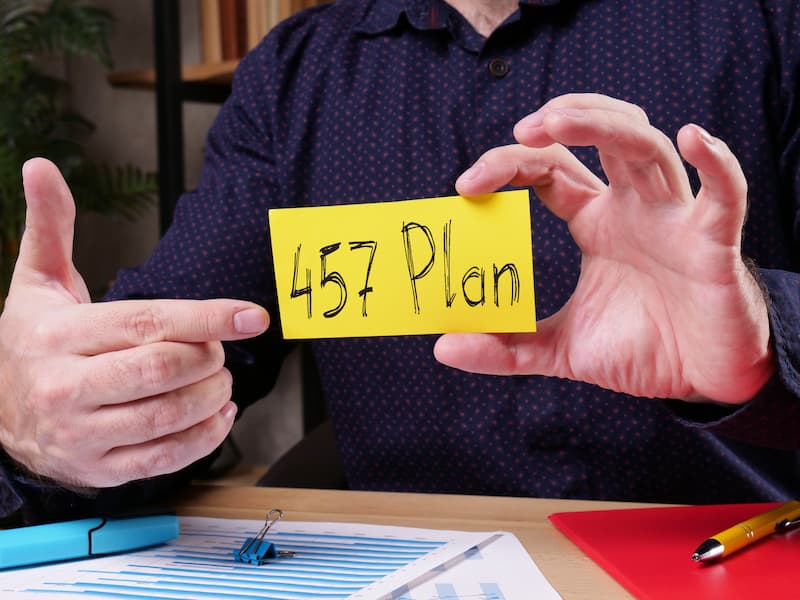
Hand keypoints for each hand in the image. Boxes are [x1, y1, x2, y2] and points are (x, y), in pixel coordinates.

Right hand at [0, 158, 269, 486]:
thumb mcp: (36, 284)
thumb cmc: (32, 343)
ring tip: (219, 377)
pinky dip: (205, 436)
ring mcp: (82, 434)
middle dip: (207, 355)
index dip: (207, 318)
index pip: (146, 322)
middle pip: (163, 369)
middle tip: (217, 348)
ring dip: (213, 394)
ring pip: (169, 414)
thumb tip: (41, 166)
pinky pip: (166, 458)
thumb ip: (49, 227)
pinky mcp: (100, 469)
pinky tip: (218, 413)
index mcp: (58, 336)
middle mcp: (67, 388)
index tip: (252, 316)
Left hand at [434, 94, 774, 403]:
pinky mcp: (714, 244)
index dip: (510, 165)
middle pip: (601, 140)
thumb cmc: (641, 352)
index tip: (466, 185)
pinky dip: (717, 164)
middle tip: (519, 130)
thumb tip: (445, 347)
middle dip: (561, 122)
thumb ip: (506, 348)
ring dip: (606, 126)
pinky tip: (695, 139)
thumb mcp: (560, 350)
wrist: (700, 382)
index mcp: (596, 224)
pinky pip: (725, 195)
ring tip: (556, 120)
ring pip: (648, 149)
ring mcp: (674, 221)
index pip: (551, 172)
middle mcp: (633, 209)